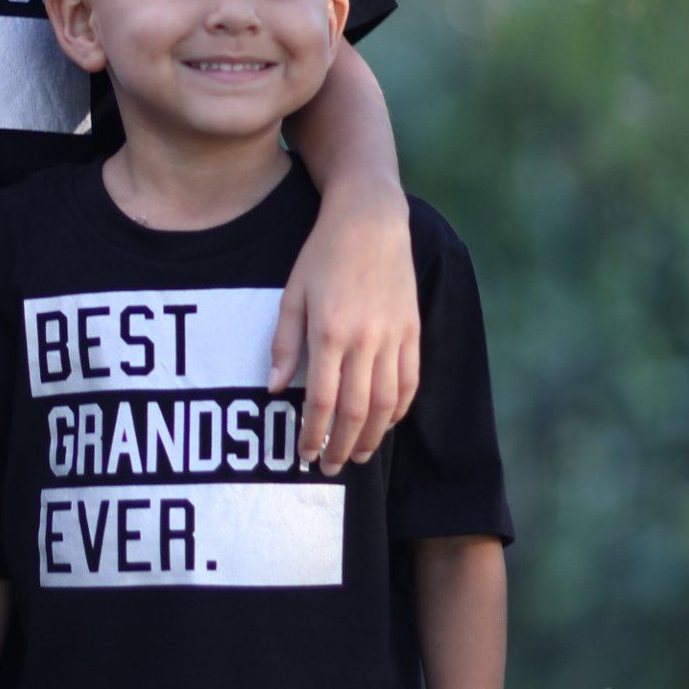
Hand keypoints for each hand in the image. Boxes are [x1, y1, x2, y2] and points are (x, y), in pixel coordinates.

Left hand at [269, 181, 418, 473]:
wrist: (370, 220)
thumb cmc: (322, 254)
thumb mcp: (291, 294)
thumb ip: (284, 344)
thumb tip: (275, 390)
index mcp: (329, 331)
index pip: (323, 400)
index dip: (313, 434)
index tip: (303, 455)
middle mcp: (366, 338)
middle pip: (357, 410)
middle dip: (342, 446)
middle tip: (328, 468)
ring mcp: (394, 336)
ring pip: (387, 402)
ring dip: (373, 436)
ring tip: (359, 455)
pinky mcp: (413, 330)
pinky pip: (410, 380)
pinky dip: (399, 408)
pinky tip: (387, 423)